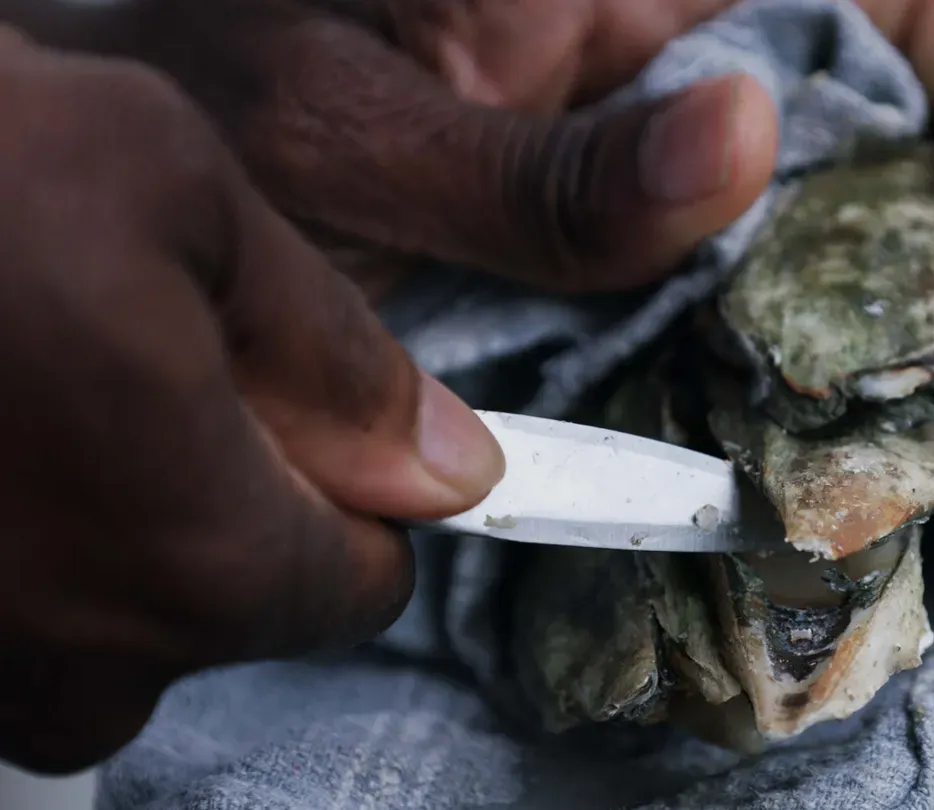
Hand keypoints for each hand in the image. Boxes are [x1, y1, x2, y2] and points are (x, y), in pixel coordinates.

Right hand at [0, 32, 501, 773]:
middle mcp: (79, 663)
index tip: (340, 428)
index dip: (360, 493)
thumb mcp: (191, 204)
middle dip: (232, 493)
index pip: (360, 582)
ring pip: (117, 611)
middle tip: (154, 357)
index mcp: (198, 562)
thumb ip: (342, 361)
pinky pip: (10, 611)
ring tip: (42, 371)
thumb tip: (445, 462)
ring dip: (113, 505)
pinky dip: (16, 526)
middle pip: (236, 602)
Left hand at [45, 0, 933, 416]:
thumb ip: (536, 160)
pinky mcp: (711, 195)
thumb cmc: (235, 92)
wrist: (182, 142)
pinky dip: (922, 307)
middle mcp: (720, 12)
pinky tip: (931, 372)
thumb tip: (743, 137)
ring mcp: (726, 101)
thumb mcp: (351, 123)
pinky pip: (858, 232)